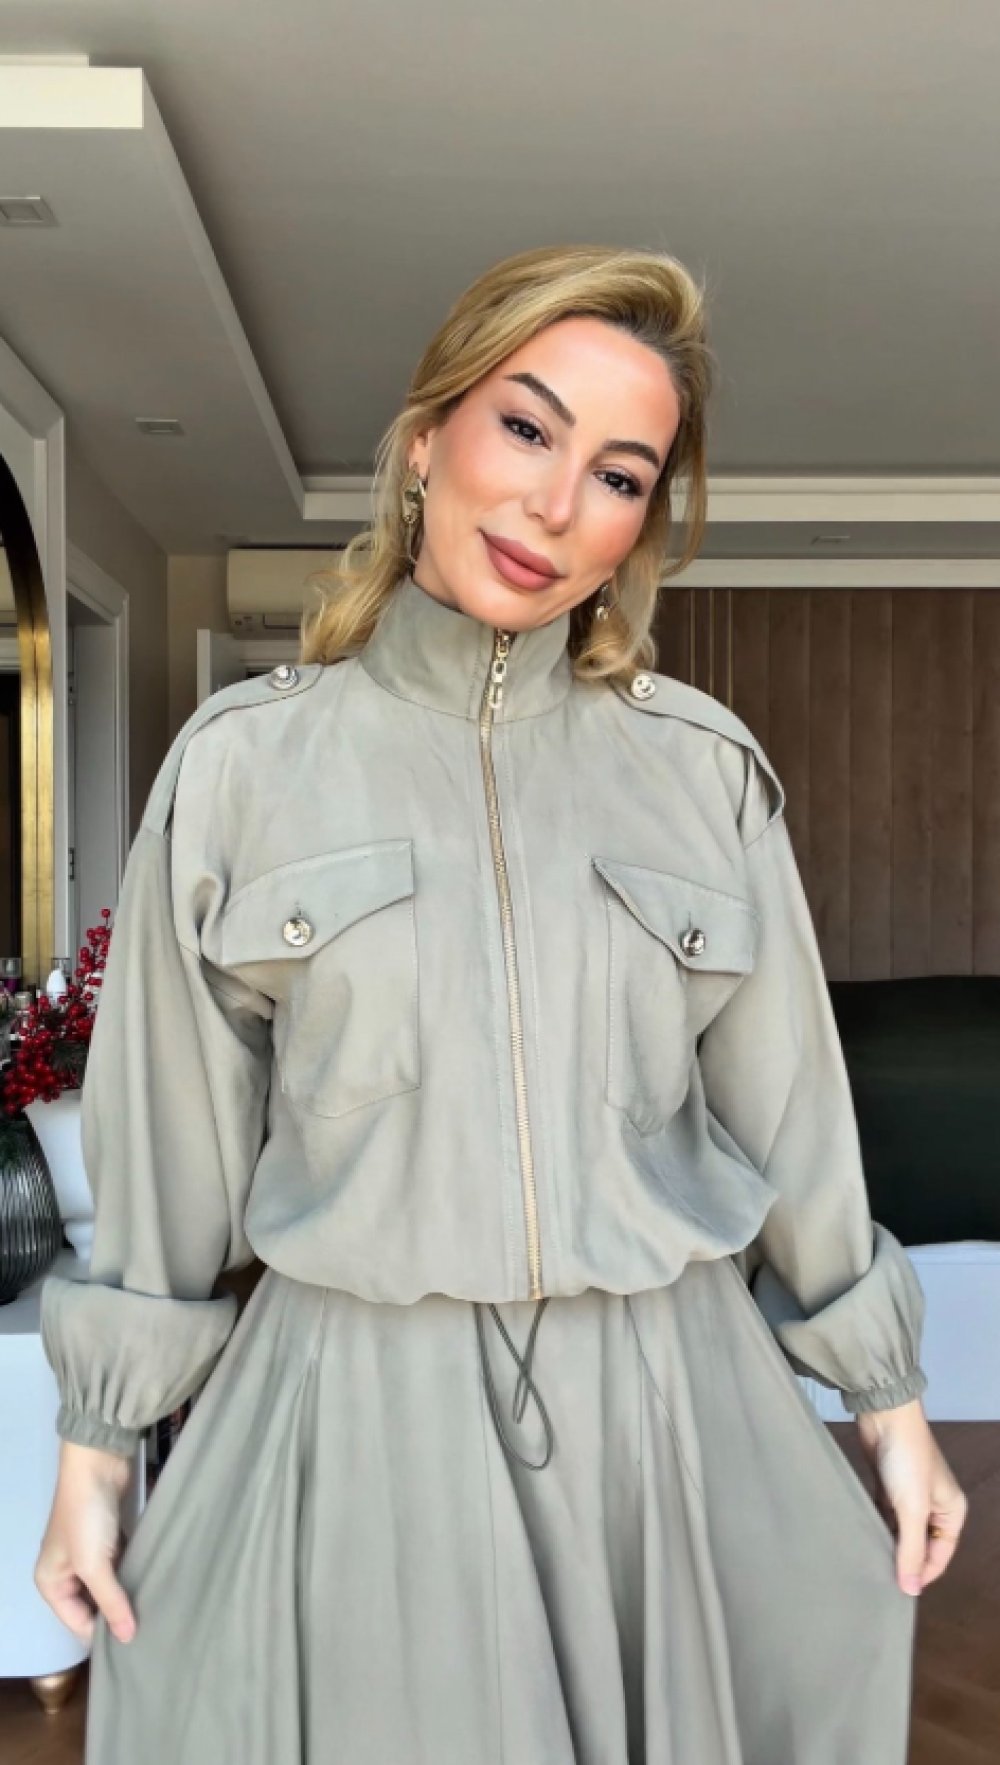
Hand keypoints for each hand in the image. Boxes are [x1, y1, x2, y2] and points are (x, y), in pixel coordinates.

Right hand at [34, 1441, 137, 1644]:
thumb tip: (127, 1638)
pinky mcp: (108, 1539)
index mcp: (51, 1584)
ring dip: (127, 1595)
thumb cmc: (86, 1518)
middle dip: (116, 1615)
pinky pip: (120, 1568)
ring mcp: (88, 1555)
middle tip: (149, 1630)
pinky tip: (152, 1586)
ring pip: (109, 1587)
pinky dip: (132, 1575)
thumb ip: (110, 1602)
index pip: (77, 1624)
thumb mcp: (94, 1565)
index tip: (136, 1644)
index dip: (103, 1634)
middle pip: (92, 1607)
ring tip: (155, 1613)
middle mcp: (66, 1573)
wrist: (97, 1463)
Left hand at [856, 1398, 966, 1595]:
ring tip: (871, 1562)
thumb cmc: (906, 1460)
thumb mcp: (912, 1509)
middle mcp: (934, 1505)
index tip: (900, 1588)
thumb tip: (911, 1589)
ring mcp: (910, 1496)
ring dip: (889, 1543)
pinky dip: (877, 1526)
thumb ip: (911, 1550)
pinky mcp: (888, 1487)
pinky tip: (864, 1539)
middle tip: (882, 1577)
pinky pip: (885, 1516)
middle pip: (921, 1544)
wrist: (884, 1417)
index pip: (941, 1554)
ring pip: (901, 1531)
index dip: (922, 1573)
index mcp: (951, 1511)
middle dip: (905, 1559)